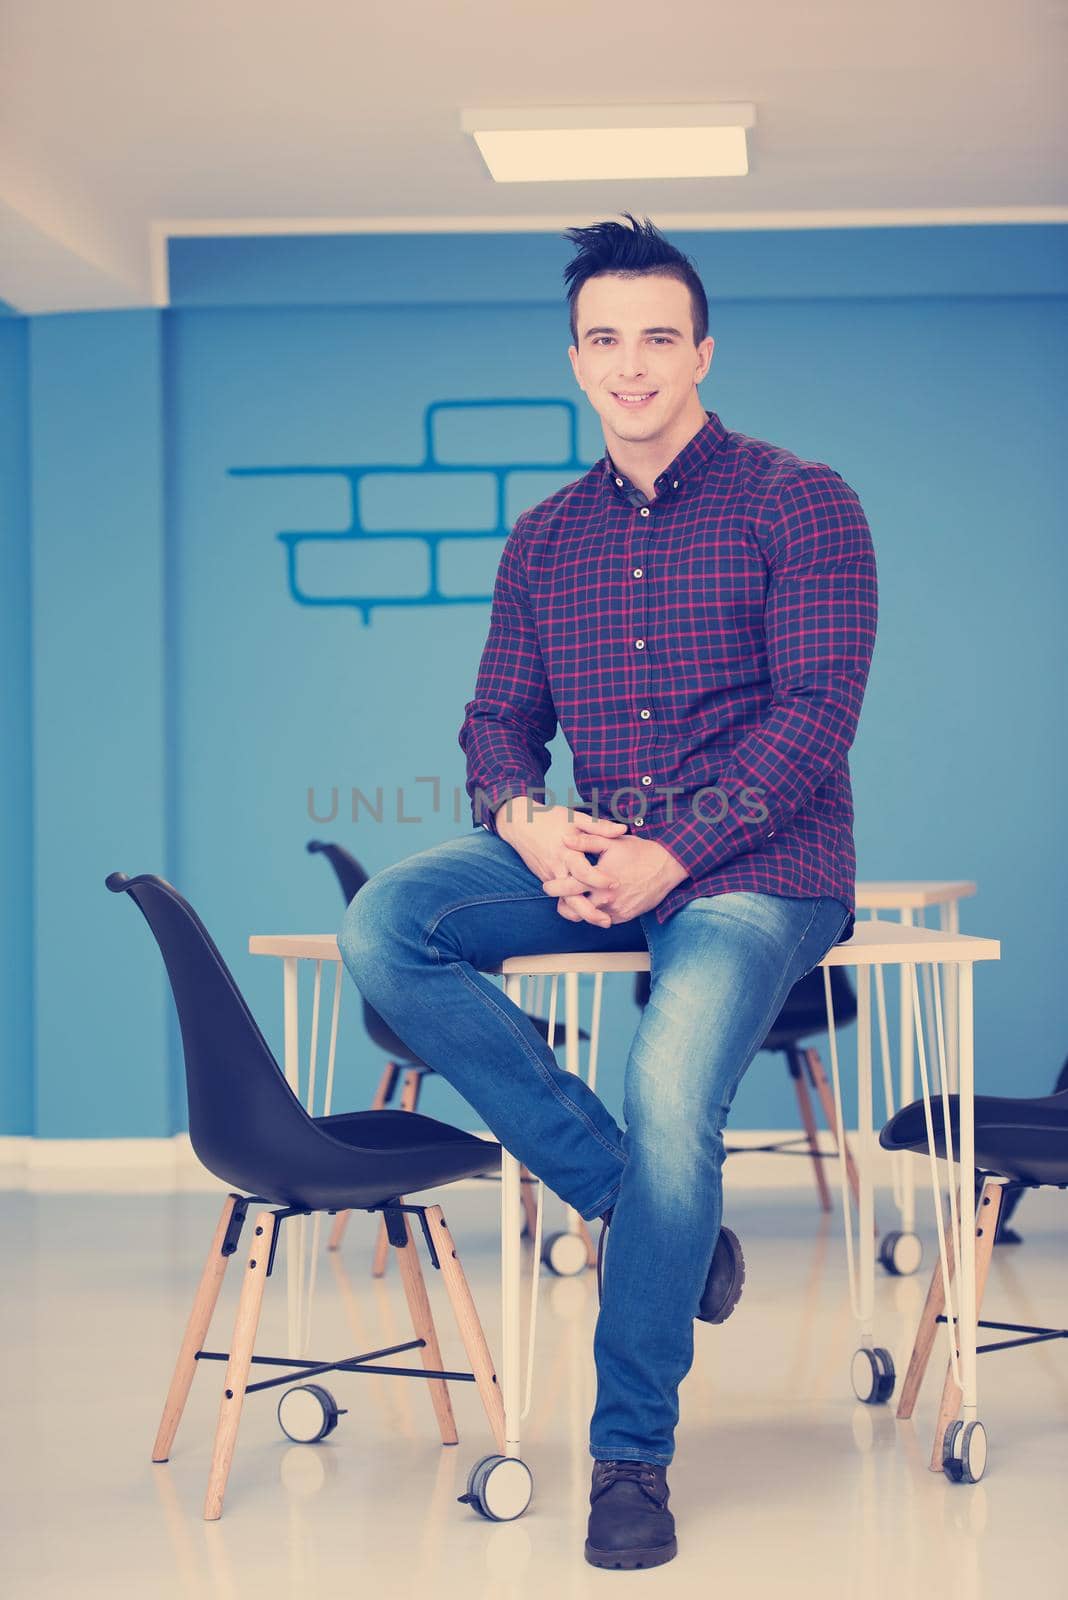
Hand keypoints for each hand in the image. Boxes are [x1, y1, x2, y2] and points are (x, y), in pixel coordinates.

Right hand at [493, 800, 628, 927]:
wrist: (519, 824)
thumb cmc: (549, 818)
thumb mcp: (575, 817)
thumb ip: (599, 826)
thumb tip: (622, 829)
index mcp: (566, 852)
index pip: (583, 871)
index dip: (599, 879)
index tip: (616, 884)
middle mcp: (557, 868)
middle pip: (571, 897)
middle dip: (589, 912)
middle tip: (607, 921)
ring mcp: (550, 876)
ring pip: (565, 902)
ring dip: (582, 914)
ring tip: (602, 921)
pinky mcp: (547, 879)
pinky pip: (560, 897)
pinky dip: (573, 907)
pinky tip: (589, 913)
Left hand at [540, 828, 688, 922]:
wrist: (667, 867)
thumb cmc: (639, 852)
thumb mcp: (612, 842)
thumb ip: (586, 841)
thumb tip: (564, 839)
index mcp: (600, 879)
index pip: (569, 888)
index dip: (554, 887)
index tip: (546, 884)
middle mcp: (607, 899)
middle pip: (575, 909)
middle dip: (563, 904)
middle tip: (558, 898)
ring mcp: (616, 910)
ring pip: (589, 916)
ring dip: (580, 909)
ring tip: (574, 899)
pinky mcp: (625, 916)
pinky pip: (604, 919)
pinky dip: (596, 912)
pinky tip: (594, 902)